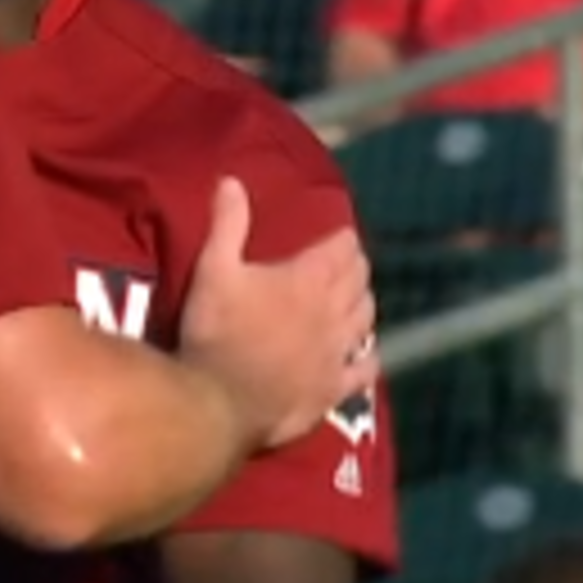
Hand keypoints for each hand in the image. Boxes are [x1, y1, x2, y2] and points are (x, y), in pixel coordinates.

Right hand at [180, 178, 379, 451]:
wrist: (220, 401)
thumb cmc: (215, 331)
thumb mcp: (213, 269)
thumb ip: (228, 225)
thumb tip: (233, 180)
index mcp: (308, 278)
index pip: (343, 248)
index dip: (342, 240)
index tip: (339, 236)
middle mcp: (333, 311)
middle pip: (359, 280)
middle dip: (356, 268)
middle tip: (347, 264)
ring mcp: (337, 352)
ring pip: (366, 319)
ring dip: (363, 305)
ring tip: (356, 300)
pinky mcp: (334, 388)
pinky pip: (365, 369)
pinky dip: (369, 357)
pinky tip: (366, 355)